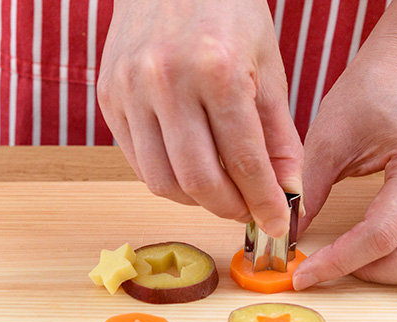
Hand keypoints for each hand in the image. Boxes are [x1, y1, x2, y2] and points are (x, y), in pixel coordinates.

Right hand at [97, 0, 302, 236]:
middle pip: (198, 181)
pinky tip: (192, 169)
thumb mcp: (268, 68)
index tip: (277, 225)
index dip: (264, 202)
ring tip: (222, 191)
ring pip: (161, 181)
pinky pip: (137, 161)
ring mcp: (129, 89)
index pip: (244, 161)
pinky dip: (169, 178)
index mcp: (216, 71)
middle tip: (249, 212)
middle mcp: (165, 81)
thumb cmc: (229, 14)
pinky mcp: (108, 96)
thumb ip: (278, 135)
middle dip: (230, 209)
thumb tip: (288, 191)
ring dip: (197, 200)